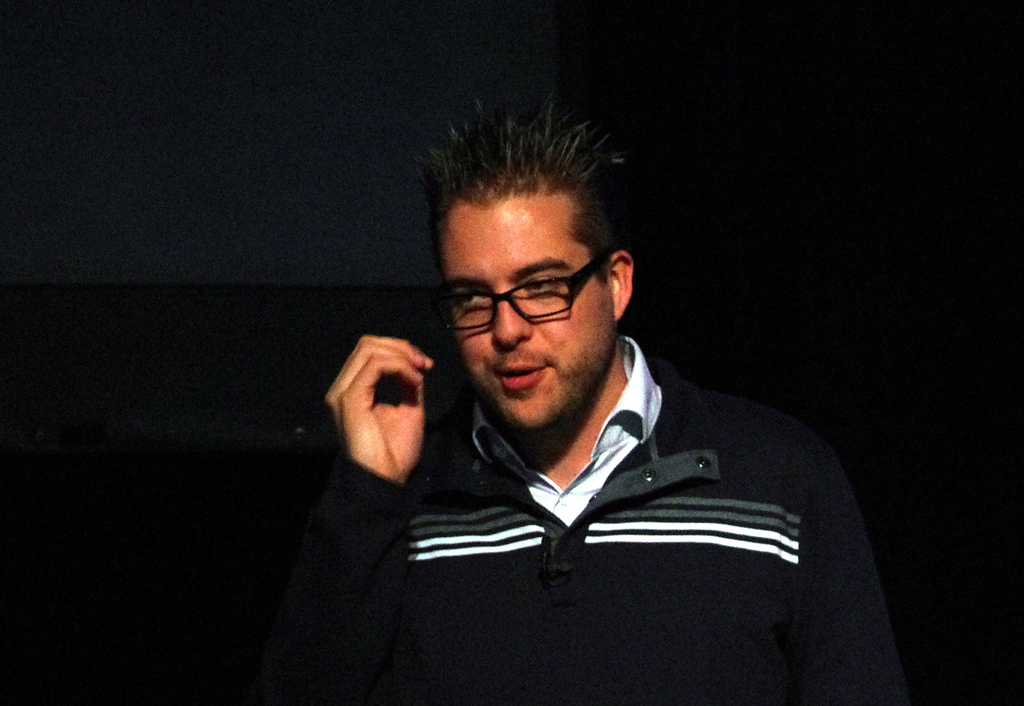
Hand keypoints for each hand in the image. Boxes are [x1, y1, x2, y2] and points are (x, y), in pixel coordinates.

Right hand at [325, 336, 433, 483]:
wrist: (385, 480)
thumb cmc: (395, 452)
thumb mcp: (408, 408)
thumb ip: (407, 384)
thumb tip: (414, 364)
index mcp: (354, 389)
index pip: (370, 351)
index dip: (399, 350)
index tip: (424, 364)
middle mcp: (343, 387)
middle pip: (368, 344)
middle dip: (400, 347)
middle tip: (423, 363)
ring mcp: (343, 392)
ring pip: (370, 349)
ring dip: (401, 355)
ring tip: (419, 372)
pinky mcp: (350, 399)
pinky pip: (375, 367)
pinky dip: (399, 367)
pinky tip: (414, 381)